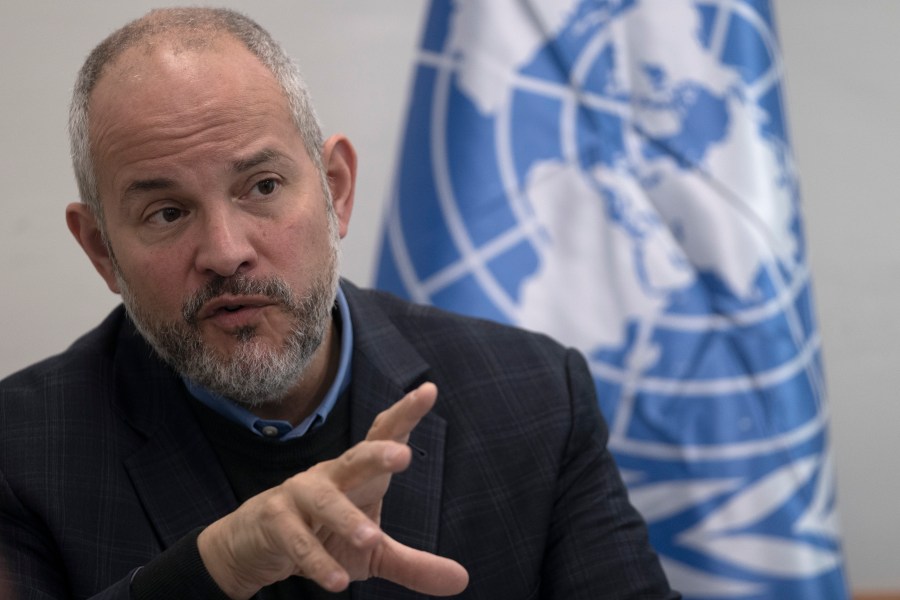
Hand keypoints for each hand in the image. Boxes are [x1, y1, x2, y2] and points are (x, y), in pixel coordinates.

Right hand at [197, 382, 468, 598]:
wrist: (256, 546)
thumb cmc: (324, 535)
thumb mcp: (373, 553)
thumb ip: (415, 564)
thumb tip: (462, 580)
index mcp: (359, 474)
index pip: (384, 436)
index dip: (405, 414)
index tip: (429, 390)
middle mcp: (331, 475)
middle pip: (356, 457)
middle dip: (378, 453)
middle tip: (402, 455)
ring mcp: (299, 495)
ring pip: (324, 499)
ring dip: (345, 517)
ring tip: (369, 536)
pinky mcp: (275, 522)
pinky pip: (298, 541)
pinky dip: (317, 561)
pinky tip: (337, 581)